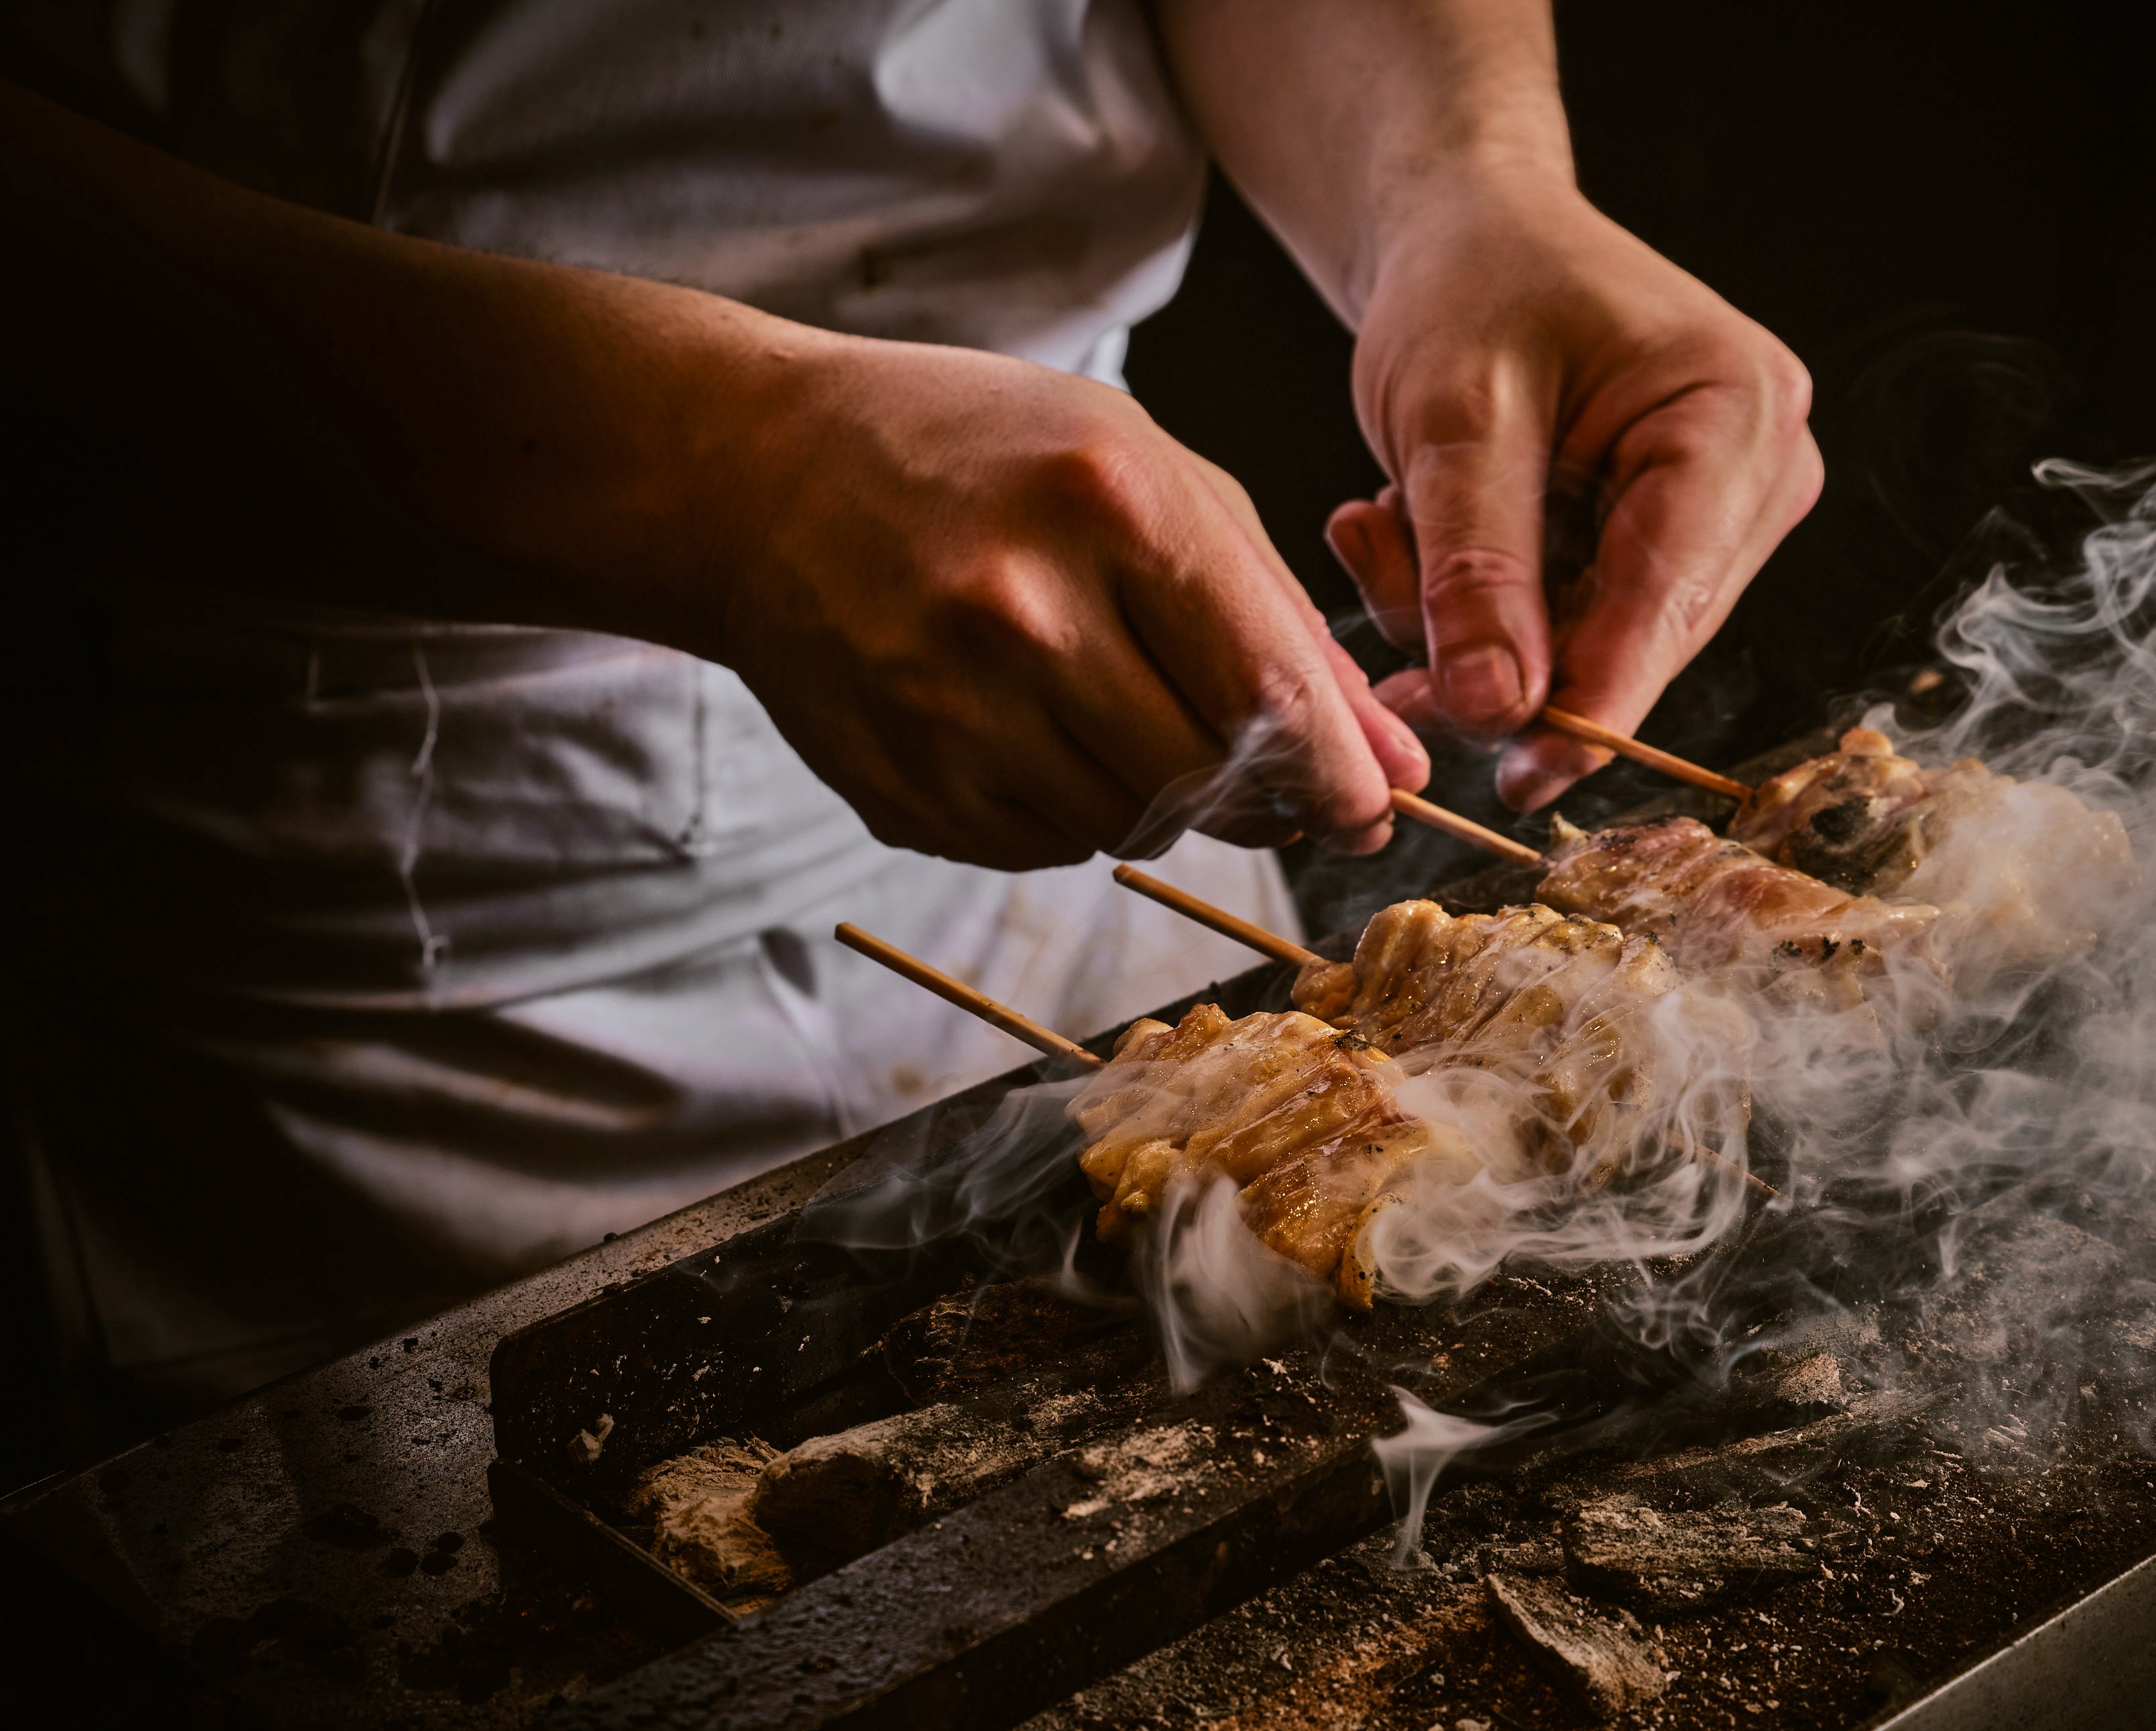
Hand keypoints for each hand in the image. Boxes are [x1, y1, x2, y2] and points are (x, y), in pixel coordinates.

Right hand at [714, 336, 1427, 869]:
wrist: (765, 475)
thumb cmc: (988, 458)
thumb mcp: (1153, 479)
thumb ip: (1280, 620)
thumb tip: (1390, 766)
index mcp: (1110, 506)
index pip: (1267, 694)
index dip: (1340, 778)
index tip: (1368, 811)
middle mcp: (1024, 611)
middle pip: (1207, 779)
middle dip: (1258, 796)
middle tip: (1259, 772)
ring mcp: (950, 707)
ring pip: (1127, 826)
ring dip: (1156, 797)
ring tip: (1112, 710)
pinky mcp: (901, 784)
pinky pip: (1042, 847)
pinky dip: (1067, 808)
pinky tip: (1032, 729)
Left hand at [1325, 181, 1822, 811]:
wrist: (1471, 235)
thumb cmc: (1472, 286)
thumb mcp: (1452, 416)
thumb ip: (1476, 565)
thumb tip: (1499, 712)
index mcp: (1737, 416)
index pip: (1669, 598)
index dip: (1591, 703)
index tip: (1520, 779)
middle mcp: (1755, 477)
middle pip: (1634, 637)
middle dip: (1500, 649)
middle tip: (1376, 578)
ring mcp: (1714, 520)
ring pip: (1586, 648)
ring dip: (1467, 625)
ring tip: (1382, 529)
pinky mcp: (1659, 548)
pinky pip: (1564, 630)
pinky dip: (1474, 611)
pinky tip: (1407, 537)